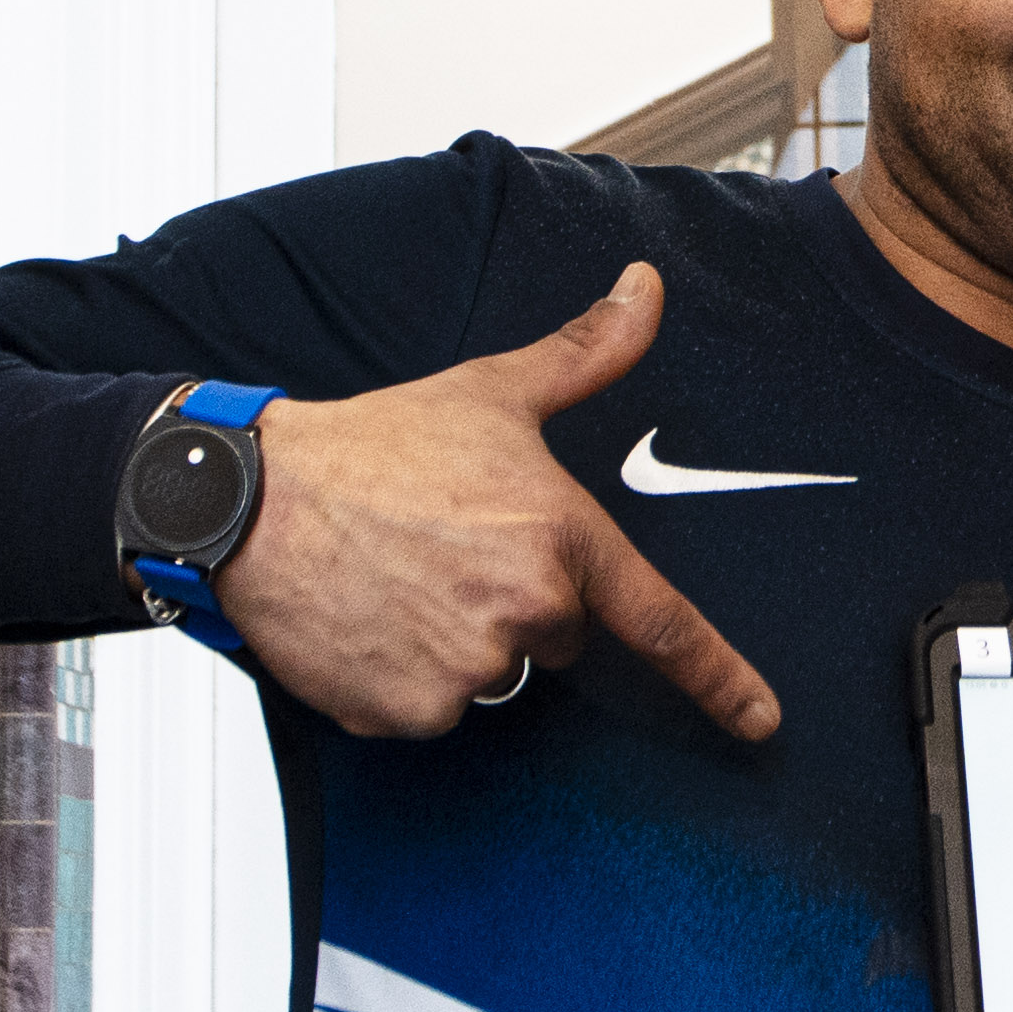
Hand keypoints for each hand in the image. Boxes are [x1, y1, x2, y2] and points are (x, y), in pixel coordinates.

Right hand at [213, 267, 784, 746]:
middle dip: (517, 599)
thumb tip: (647, 289)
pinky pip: (432, 708)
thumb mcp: (492, 391)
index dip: (720, 679)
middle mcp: (524, 612)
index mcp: (559, 539)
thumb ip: (587, 352)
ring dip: (460, 639)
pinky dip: (406, 675)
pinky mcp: (406, 712)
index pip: (663, 622)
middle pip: (558, 634)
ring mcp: (464, 670)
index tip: (761, 722)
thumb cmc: (373, 446)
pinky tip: (371, 619)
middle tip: (448, 548)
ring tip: (400, 579)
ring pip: (494, 673)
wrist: (251, 499)